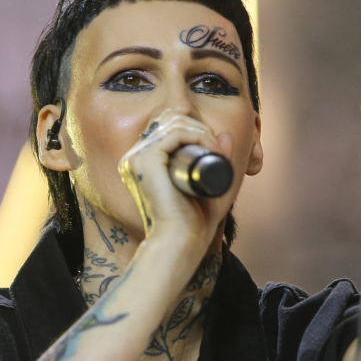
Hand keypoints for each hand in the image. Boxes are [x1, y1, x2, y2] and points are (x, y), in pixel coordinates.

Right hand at [117, 113, 234, 250]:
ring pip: (175, 122)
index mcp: (144, 162)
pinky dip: (198, 135)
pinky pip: (175, 132)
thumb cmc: (193, 220)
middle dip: (199, 128)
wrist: (181, 241)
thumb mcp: (210, 183)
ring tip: (215, 153)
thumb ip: (220, 160)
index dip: (195, 130)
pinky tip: (209, 149)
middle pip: (171, 119)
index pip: (169, 127)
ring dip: (201, 132)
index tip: (215, 150)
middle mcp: (136, 157)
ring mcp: (137, 158)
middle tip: (217, 151)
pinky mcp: (144, 161)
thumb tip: (225, 135)